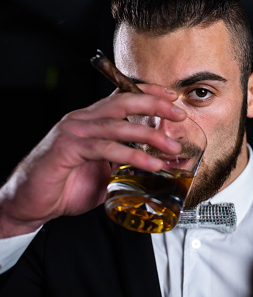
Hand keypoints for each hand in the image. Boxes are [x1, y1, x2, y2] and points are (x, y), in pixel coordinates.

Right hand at [0, 85, 185, 237]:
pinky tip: (150, 164)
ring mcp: (74, 133)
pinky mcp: (67, 149)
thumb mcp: (105, 172)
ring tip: (171, 147)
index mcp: (92, 120)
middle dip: (154, 105)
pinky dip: (131, 155)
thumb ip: (128, 164)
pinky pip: (105, 148)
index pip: (123, 96)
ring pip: (118, 125)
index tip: (172, 97)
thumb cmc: (66, 185)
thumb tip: (161, 165)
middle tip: (178, 114)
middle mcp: (82, 120)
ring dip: (149, 136)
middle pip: (123, 102)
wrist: (30, 203)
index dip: (149, 93)